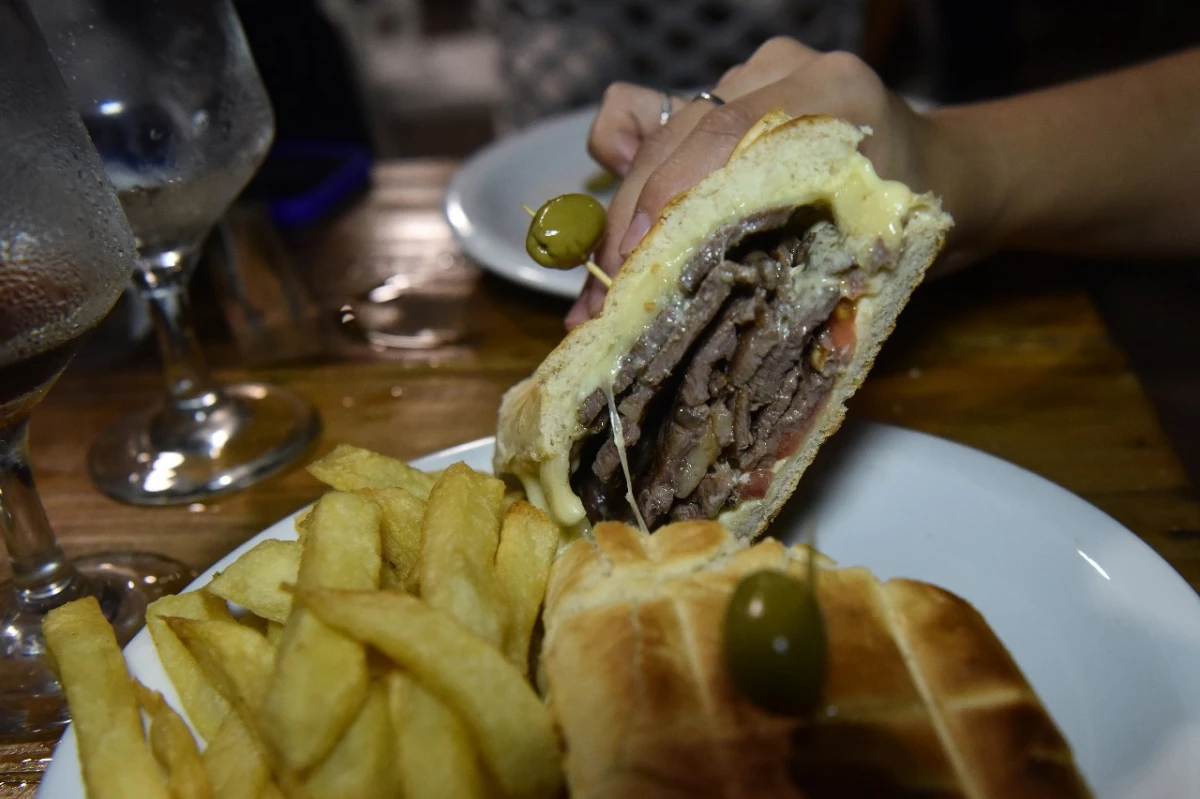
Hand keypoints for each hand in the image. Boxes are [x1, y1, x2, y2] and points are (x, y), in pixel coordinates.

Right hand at [566, 38, 934, 328]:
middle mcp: (783, 70)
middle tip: (601, 302)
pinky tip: (624, 224)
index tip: (631, 267)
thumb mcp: (883, 252)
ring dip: (624, 213)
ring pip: (663, 135)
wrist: (948, 175)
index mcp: (830, 92)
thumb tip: (727, 347)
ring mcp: (753, 75)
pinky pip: (660, 117)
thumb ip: (815, 278)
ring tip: (602, 289)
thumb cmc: (922, 220)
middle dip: (630, 222)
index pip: (721, 136)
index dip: (663, 202)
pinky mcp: (732, 93)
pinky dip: (630, 160)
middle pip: (679, 135)